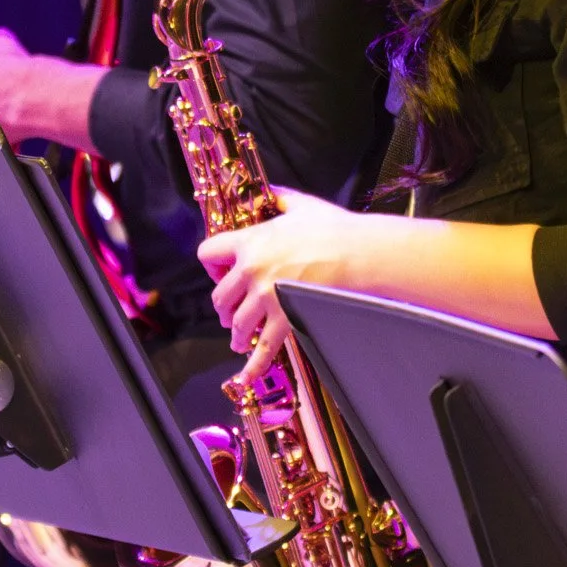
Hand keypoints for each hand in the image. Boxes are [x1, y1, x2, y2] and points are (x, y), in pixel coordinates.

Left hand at [198, 189, 370, 381]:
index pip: (208, 253)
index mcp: (249, 242)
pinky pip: (264, 347)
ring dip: (236, 333)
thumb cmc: (333, 228)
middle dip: (223, 306)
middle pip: (219, 296)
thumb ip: (279, 198)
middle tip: (230, 312)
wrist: (358, 253)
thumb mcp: (301, 205)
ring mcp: (266, 298)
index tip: (220, 270)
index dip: (211, 264)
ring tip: (239, 340)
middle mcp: (251, 272)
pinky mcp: (285, 318)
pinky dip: (253, 365)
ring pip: (237, 323)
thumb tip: (271, 191)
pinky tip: (246, 375)